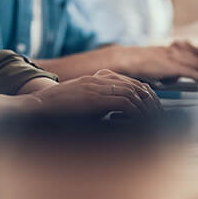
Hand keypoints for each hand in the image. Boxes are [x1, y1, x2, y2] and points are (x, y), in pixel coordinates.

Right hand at [28, 70, 160, 117]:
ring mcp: (95, 87)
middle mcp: (98, 79)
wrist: (38, 107)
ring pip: (132, 93)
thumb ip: (101, 103)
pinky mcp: (93, 98)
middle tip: (159, 115)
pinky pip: (123, 102)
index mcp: (97, 78)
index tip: (154, 108)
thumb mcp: (83, 101)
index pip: (130, 81)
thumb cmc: (60, 109)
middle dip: (150, 101)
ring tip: (152, 120)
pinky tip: (138, 121)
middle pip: (135, 85)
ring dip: (145, 108)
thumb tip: (120, 114)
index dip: (145, 94)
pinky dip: (135, 112)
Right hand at [108, 41, 197, 82]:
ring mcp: (173, 57)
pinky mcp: (171, 66)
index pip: (195, 49)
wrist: (125, 59)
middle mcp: (174, 50)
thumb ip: (169, 68)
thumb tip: (177, 77)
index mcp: (171, 48)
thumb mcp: (156, 62)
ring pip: (197, 62)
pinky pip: (190, 71)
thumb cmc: (137, 63)